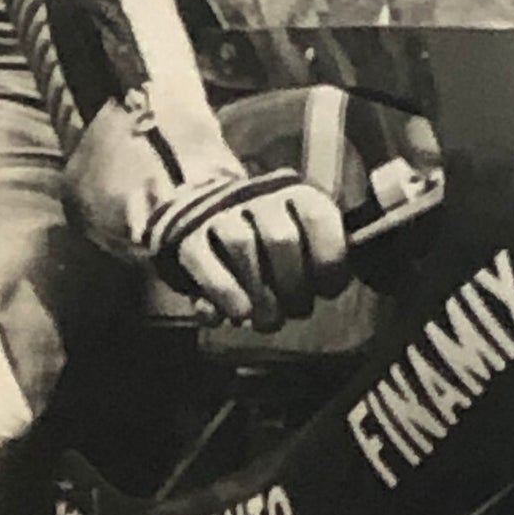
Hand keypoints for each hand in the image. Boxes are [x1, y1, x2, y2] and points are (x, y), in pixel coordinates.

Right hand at [150, 169, 349, 331]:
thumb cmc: (265, 245)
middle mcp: (256, 196)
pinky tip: (238, 314)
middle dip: (293, 284)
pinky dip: (224, 292)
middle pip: (279, 237)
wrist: (205, 220)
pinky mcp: (185, 236)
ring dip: (260, 293)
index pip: (317, 216)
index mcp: (293, 193)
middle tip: (296, 310)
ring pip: (240, 245)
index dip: (329, 259)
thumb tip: (329, 287)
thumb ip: (319, 260)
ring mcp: (217, 212)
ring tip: (268, 320)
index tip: (327, 290)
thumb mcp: (301, 242)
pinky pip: (203, 262)